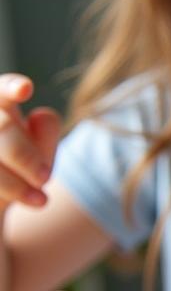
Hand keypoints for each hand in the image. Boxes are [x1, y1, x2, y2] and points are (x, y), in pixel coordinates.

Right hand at [0, 74, 59, 212]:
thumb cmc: (24, 170)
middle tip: (44, 179)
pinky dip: (12, 191)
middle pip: (2, 127)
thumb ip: (45, 133)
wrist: (3, 202)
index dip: (10, 88)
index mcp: (0, 106)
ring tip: (41, 200)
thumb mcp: (41, 152)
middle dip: (24, 156)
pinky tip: (32, 201)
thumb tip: (39, 115)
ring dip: (16, 184)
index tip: (26, 88)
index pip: (1, 91)